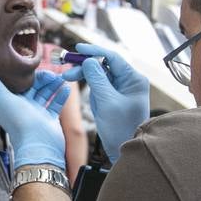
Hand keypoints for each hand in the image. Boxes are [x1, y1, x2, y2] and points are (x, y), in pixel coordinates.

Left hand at [0, 69, 70, 169]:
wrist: (38, 145)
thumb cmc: (19, 123)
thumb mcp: (3, 99)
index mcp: (11, 102)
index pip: (19, 84)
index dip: (27, 76)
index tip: (34, 68)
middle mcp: (24, 107)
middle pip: (34, 88)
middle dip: (43, 79)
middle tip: (52, 74)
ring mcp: (37, 113)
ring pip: (46, 94)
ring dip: (54, 85)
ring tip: (62, 78)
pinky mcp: (49, 120)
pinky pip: (55, 104)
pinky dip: (60, 95)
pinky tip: (66, 87)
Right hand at [60, 43, 148, 163]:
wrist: (125, 151)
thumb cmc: (120, 128)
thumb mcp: (106, 102)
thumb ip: (97, 79)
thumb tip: (89, 61)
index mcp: (133, 79)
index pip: (112, 57)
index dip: (94, 51)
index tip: (77, 49)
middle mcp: (129, 81)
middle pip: (104, 65)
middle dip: (85, 68)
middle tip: (67, 73)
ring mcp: (122, 89)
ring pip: (100, 76)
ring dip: (86, 78)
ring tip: (71, 82)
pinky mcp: (114, 98)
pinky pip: (100, 88)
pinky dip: (91, 90)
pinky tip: (91, 101)